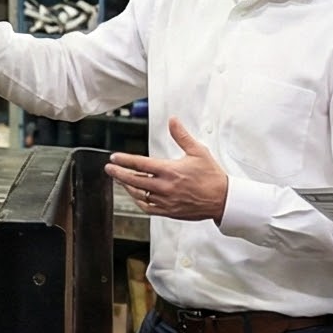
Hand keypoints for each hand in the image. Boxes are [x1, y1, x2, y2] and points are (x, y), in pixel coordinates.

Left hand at [106, 120, 228, 222]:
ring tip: (120, 179)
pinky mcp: (169, 211)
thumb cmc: (211, 176)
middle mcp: (165, 187)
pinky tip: (135, 195)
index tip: (113, 157)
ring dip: (127, 187)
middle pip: (134, 180)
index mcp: (170, 171)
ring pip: (139, 195)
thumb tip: (173, 121)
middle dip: (119, 173)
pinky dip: (138, 201)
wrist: (222, 200)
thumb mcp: (198, 151)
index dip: (124, 160)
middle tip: (109, 168)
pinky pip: (147, 208)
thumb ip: (181, 136)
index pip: (140, 164)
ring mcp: (166, 201)